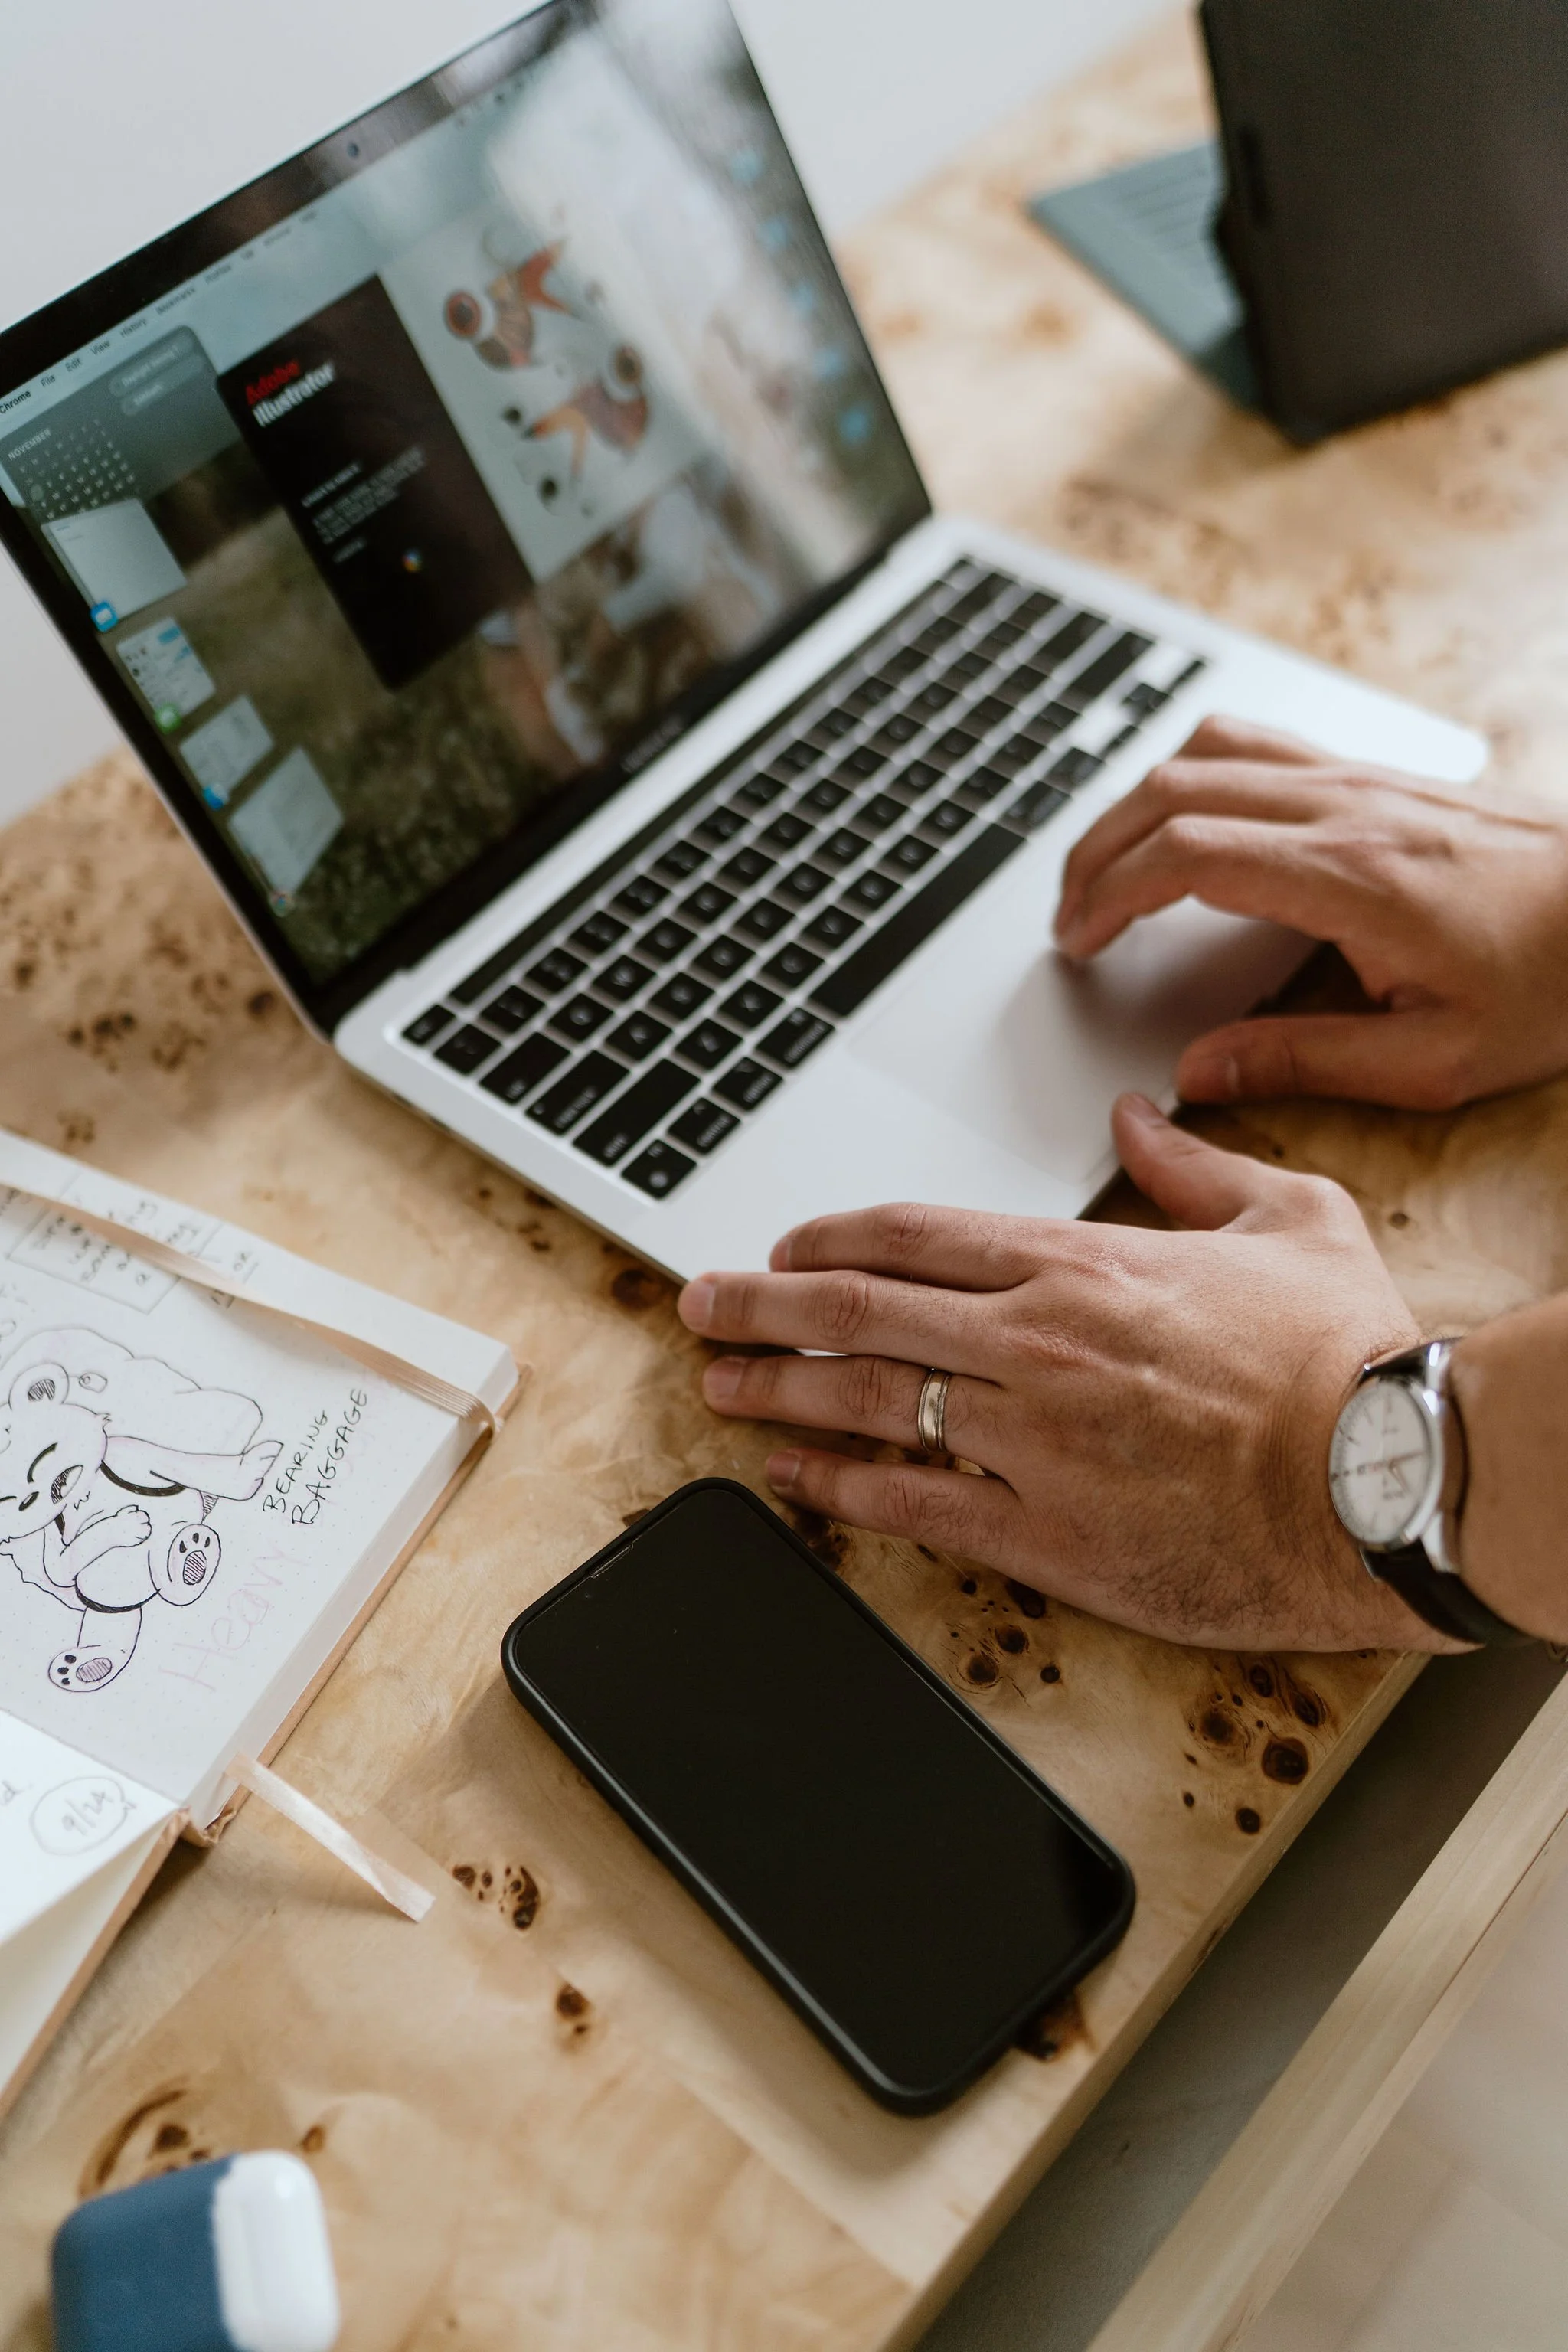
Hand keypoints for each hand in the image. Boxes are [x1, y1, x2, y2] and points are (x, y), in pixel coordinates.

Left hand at [678, 1097, 1446, 1651]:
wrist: (1388, 1481)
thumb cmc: (1347, 1357)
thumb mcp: (1288, 1216)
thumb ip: (1195, 1163)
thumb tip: (1137, 1118)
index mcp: (1083, 1262)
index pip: (915, 1235)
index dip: (829, 1237)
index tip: (784, 1243)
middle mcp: (1036, 1341)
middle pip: (858, 1310)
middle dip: (761, 1305)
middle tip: (698, 1303)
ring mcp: (1031, 1439)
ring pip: (864, 1401)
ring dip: (776, 1390)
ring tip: (717, 1385)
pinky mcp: (1045, 1533)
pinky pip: (910, 1505)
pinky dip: (835, 1488)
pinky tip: (789, 1478)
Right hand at [1053, 717, 1567, 1110]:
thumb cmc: (1554, 983)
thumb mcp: (1434, 1060)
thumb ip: (1303, 1062)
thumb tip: (1197, 1075)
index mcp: (1351, 878)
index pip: (1184, 855)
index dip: (1108, 895)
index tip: (1077, 943)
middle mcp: (1346, 809)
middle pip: (1173, 790)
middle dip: (1097, 852)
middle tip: (1068, 918)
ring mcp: (1360, 779)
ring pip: (1206, 751)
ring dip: (1134, 804)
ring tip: (1105, 868)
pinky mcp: (1375, 774)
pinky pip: (1256, 742)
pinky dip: (1190, 773)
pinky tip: (1180, 817)